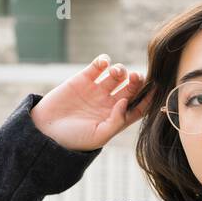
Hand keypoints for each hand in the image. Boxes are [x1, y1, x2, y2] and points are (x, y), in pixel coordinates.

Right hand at [29, 55, 152, 151]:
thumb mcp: (99, 136)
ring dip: (120, 70)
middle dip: (135, 81)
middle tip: (136, 76)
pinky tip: (104, 63)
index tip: (156, 88)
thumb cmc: (74, 139)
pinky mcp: (82, 79)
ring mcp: (96, 90)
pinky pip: (98, 66)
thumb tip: (125, 103)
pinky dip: (103, 61)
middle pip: (130, 88)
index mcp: (117, 118)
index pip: (138, 106)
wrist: (45, 131)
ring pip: (116, 75)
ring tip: (116, 72)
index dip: (148, 98)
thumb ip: (116, 121)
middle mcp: (109, 103)